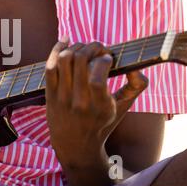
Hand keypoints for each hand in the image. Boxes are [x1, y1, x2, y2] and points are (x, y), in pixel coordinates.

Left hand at [45, 37, 147, 185]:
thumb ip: (136, 86)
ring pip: (64, 59)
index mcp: (100, 106)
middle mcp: (79, 101)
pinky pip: (49, 66)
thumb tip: (137, 67)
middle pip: (79, 60)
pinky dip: (56, 49)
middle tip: (99, 48)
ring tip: (85, 48)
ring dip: (76, 46)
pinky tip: (66, 41)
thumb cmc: (102, 123)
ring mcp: (62, 97)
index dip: (103, 59)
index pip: (98, 77)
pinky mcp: (50, 94)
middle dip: (92, 46)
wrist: (75, 145)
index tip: (108, 57)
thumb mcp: (123, 108)